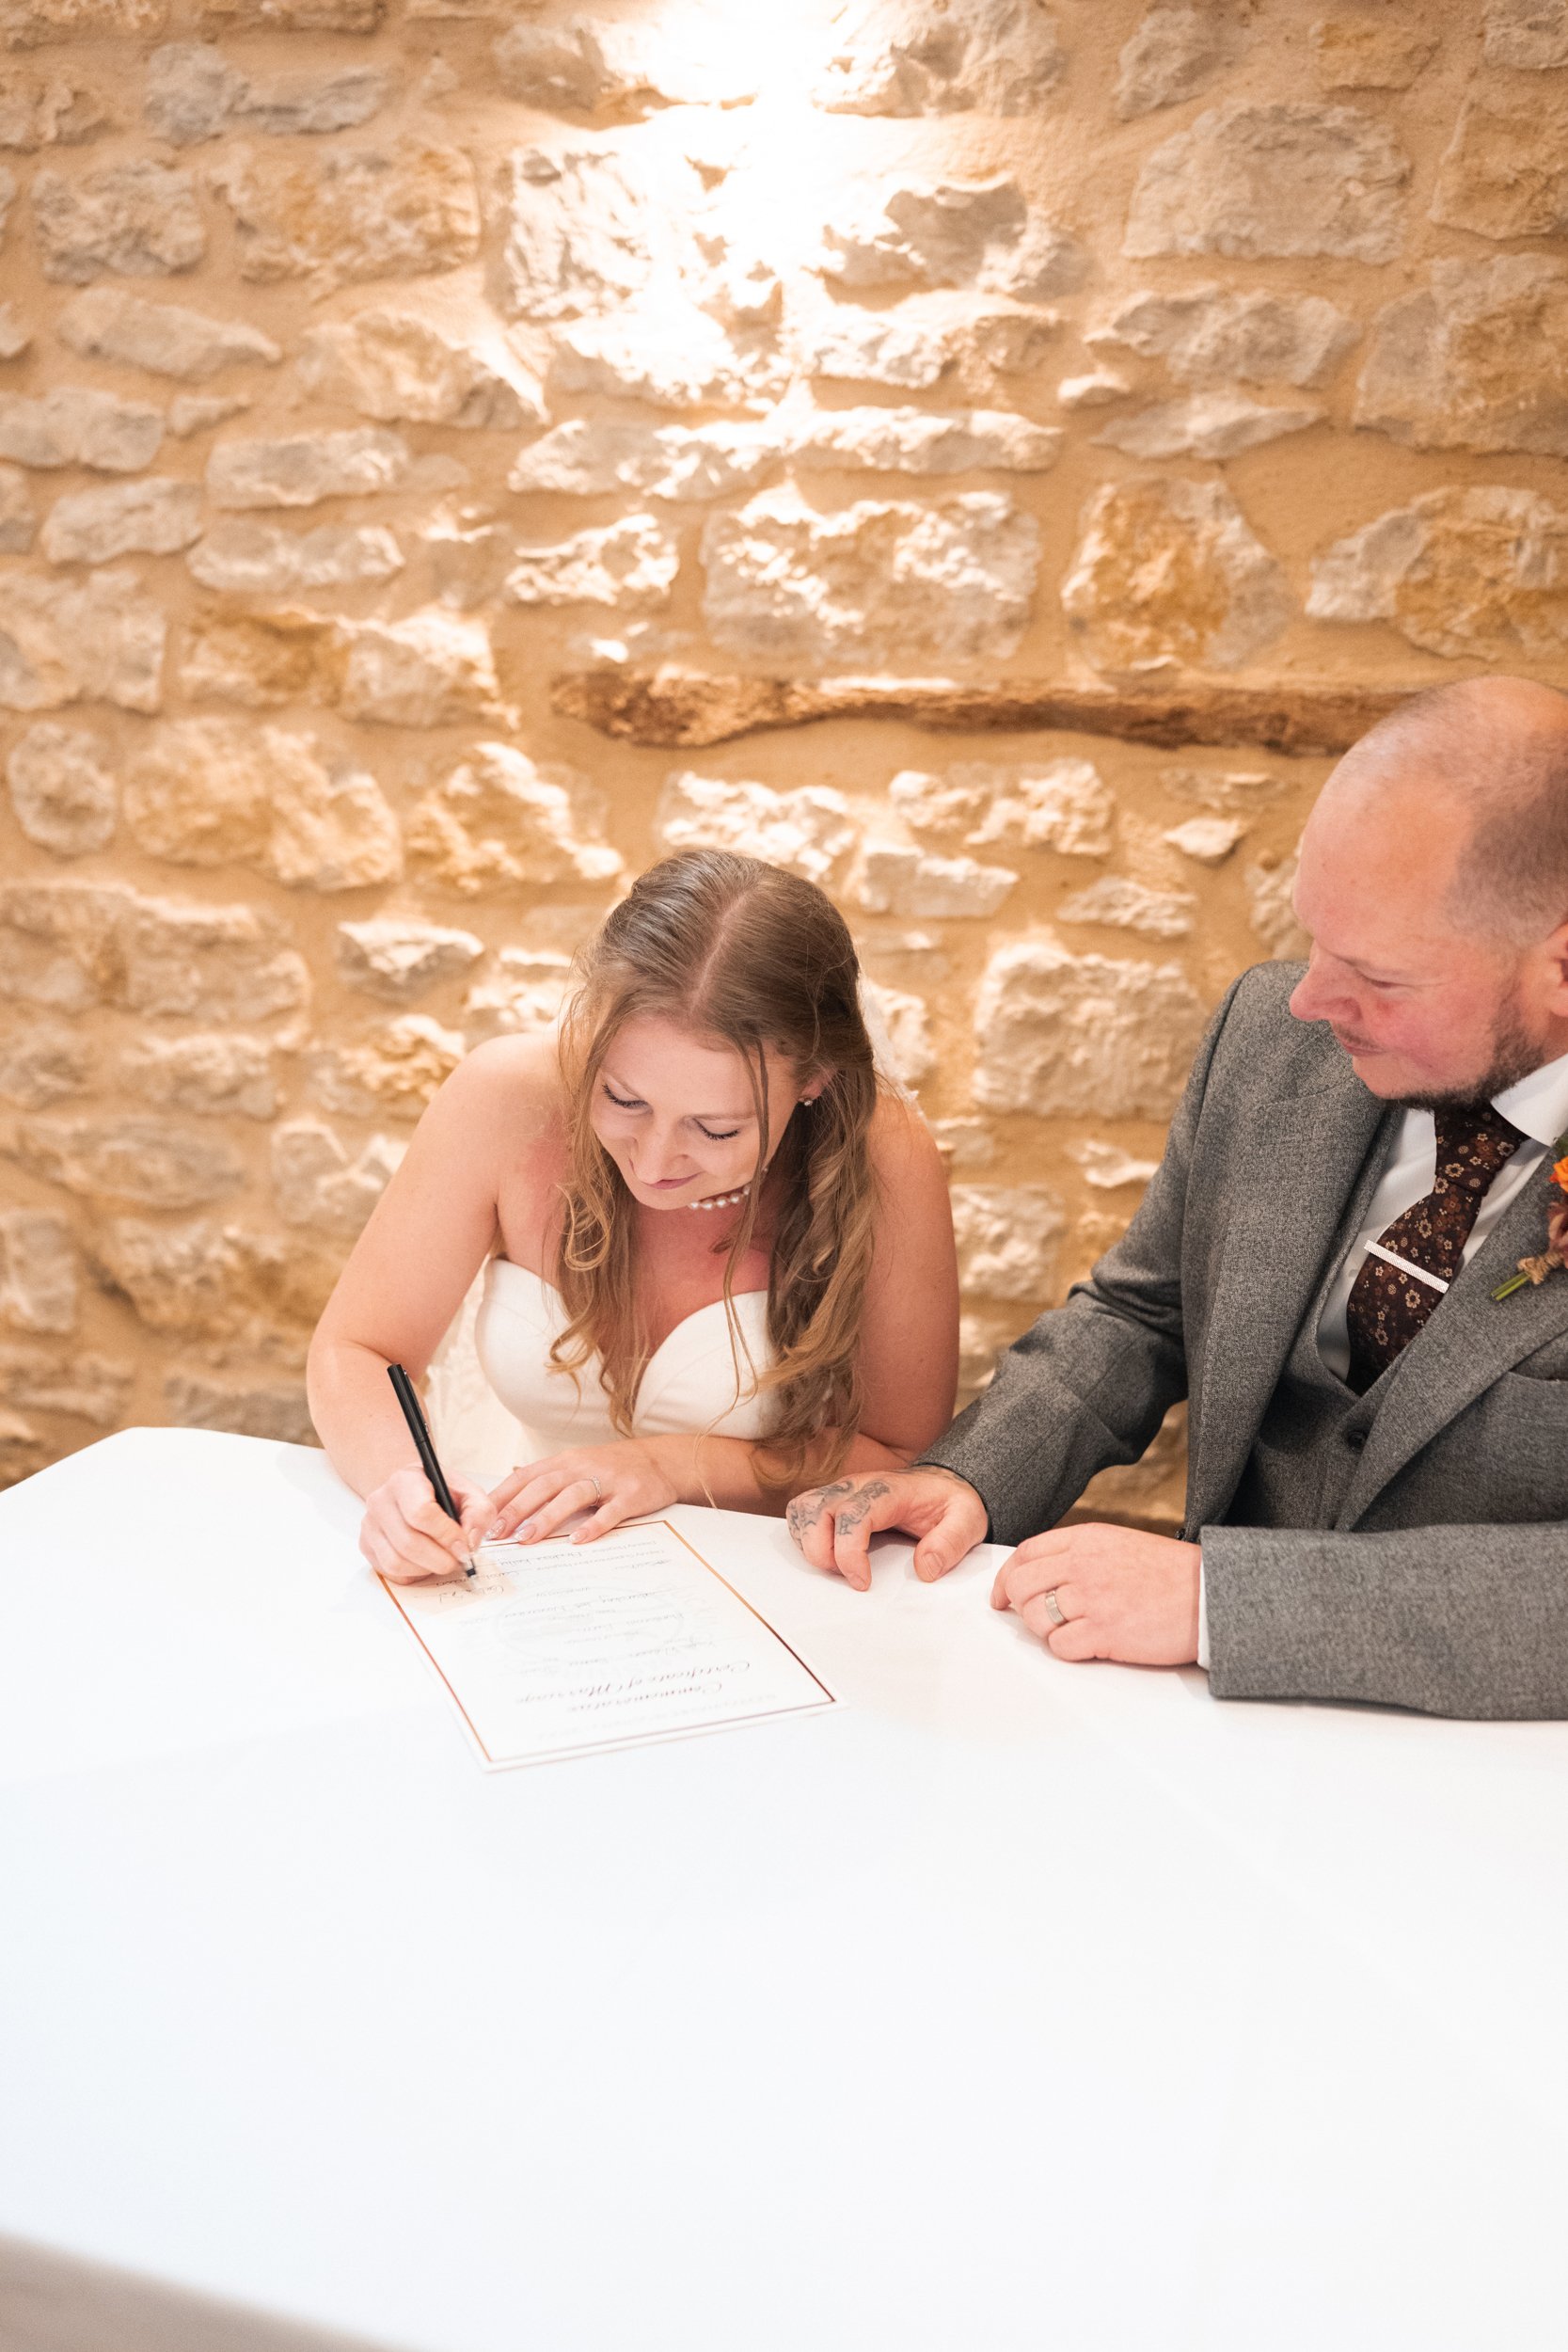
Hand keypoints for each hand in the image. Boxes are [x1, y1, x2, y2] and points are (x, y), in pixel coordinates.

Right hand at [360, 1464, 492, 1584]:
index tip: (464, 1546)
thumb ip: (479, 1513)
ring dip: (427, 1569)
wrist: (413, 1492)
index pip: (421, 1513)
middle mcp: (381, 1502)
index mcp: (405, 1481)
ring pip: (397, 1562)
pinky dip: (413, 1574)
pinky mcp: (366, 1546)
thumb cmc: (440, 1493)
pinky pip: (390, 1572)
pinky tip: (425, 1561)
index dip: (446, 1535)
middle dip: (440, 1559)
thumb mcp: (468, 1493)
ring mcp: (370, 1525)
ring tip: (442, 1560)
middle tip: (458, 1560)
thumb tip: (469, 1543)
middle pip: (408, 1543)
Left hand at [485, 1441, 679, 1546]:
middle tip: (497, 1532)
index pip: (526, 1476)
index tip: (481, 1518)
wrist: (660, 1460)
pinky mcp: (630, 1495)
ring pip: (571, 1496)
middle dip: (516, 1508)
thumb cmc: (613, 1467)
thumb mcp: (577, 1465)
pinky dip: (593, 1525)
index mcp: (564, 1462)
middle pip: (543, 1485)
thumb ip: (546, 1478)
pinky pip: (609, 1511)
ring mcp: (606, 1480)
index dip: (503, 1496)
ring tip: (527, 1538)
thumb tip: (508, 1492)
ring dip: (547, 1517)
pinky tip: (579, 1540)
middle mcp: (581, 1467)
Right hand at [786, 1467, 988, 1591]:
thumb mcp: (967, 1521)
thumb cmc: (950, 1503)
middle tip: (844, 1576)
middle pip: (816, 1510)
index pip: (854, 1514)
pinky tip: (827, 1553)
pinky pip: (802, 1512)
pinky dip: (805, 1536)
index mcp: (890, 1490)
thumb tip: (924, 1570)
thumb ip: (950, 1543)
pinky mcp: (834, 1499)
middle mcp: (858, 1485)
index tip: (862, 1582)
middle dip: (821, 1551)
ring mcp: (842, 1490)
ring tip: (833, 1566)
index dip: (849, 1552)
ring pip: (802, 1509)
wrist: (943, 1484)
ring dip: (808, 1542)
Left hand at [991, 1523, 1200, 1665]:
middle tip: (1033, 1618)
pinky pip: (1060, 1646)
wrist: (1209, 1594)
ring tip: (1073, 1630)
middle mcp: (1082, 1564)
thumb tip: (1038, 1577)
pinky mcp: (1104, 1631)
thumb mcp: (1119, 1544)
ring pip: (1035, 1617)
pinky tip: (1089, 1644)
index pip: (1025, 1553)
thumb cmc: (1169, 1574)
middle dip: (1018, 1606)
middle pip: (1020, 1585)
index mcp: (1086, 1538)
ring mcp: (1092, 1598)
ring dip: (1045, 1630)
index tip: (1002, 1596)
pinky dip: (1068, 1650)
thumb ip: (1079, 1554)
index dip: (1006, 1577)